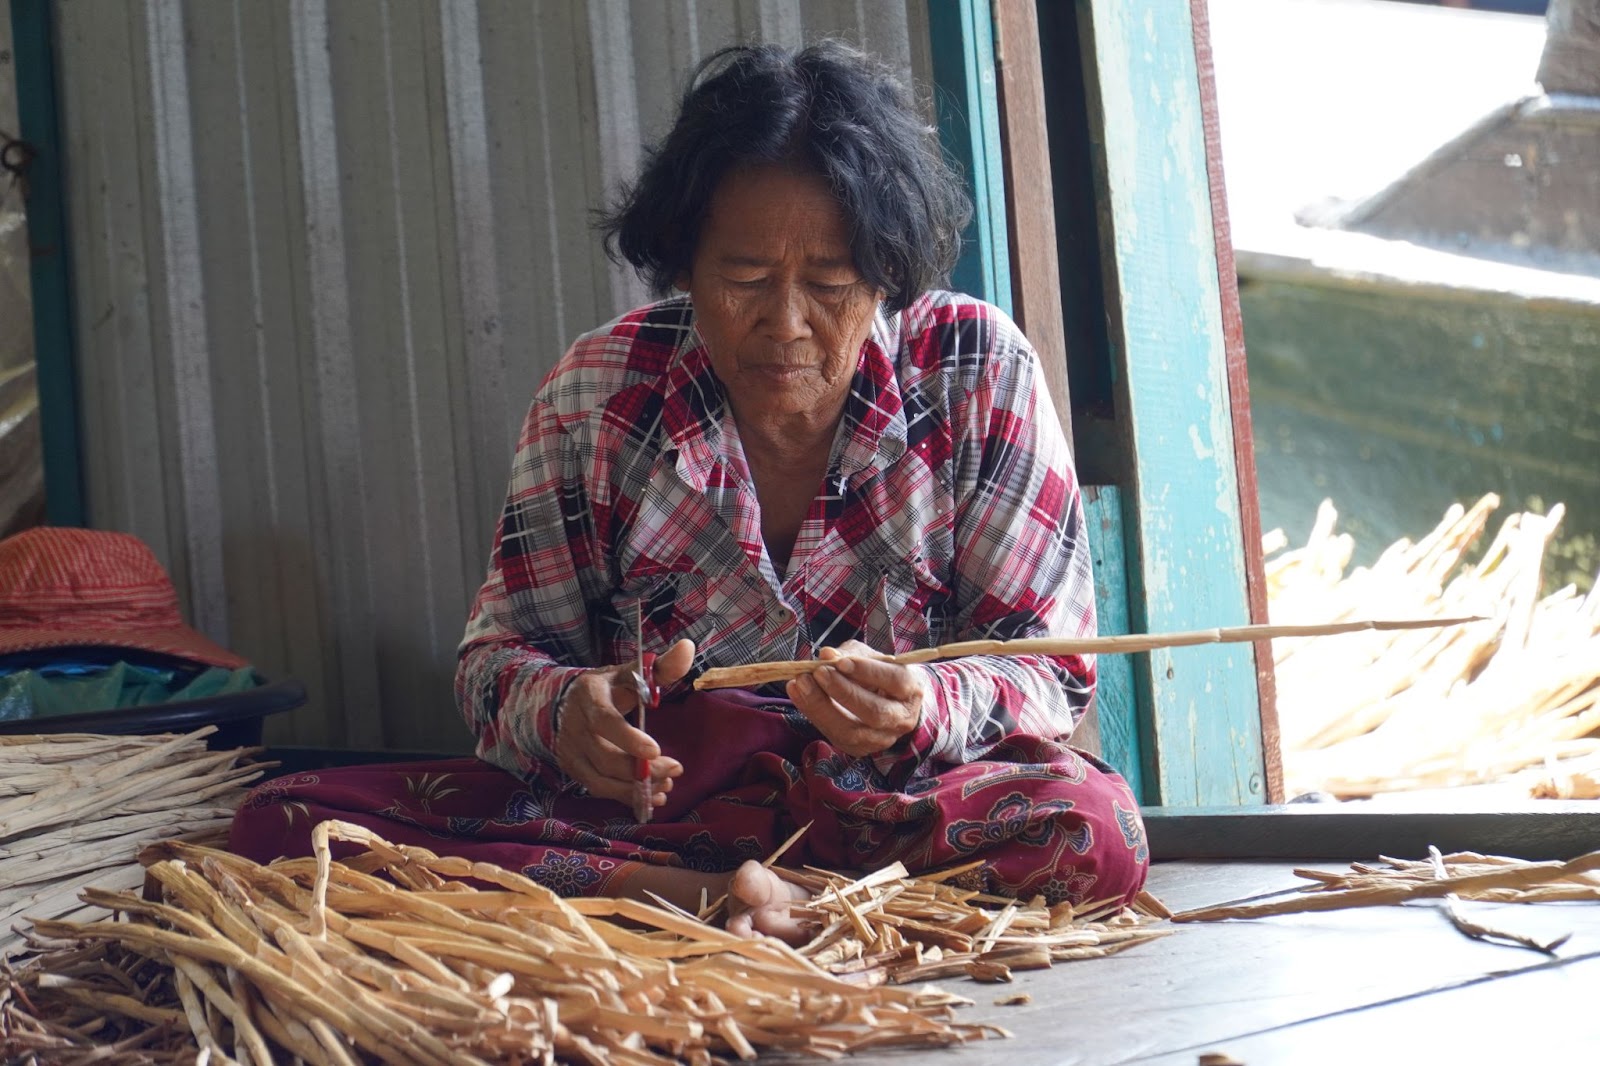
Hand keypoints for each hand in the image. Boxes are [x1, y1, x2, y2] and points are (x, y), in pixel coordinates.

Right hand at [555, 638, 695, 805]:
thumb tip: (687, 647)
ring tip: (667, 784)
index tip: (655, 750)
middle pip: (605, 758)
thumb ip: (661, 666)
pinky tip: (651, 796)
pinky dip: (625, 797)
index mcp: (590, 696)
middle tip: (675, 769)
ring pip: (600, 780)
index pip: (604, 721)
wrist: (565, 702)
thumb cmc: (608, 687)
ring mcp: (571, 751)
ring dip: (635, 789)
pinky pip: (598, 790)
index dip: (628, 739)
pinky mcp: (574, 769)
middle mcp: (575, 726)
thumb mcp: (631, 672)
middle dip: (641, 770)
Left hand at [785, 640, 925, 756]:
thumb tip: (827, 654)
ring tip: (801, 683)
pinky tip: (797, 693)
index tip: (840, 662)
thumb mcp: (870, 657)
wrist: (890, 702)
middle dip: (843, 692)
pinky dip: (812, 713)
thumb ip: (850, 654)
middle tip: (817, 672)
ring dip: (821, 707)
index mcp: (911, 690)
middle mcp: (901, 719)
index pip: (894, 681)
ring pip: (851, 731)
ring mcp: (881, 739)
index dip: (867, 671)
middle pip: (874, 712)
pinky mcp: (859, 749)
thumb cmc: (879, 673)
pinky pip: (834, 735)